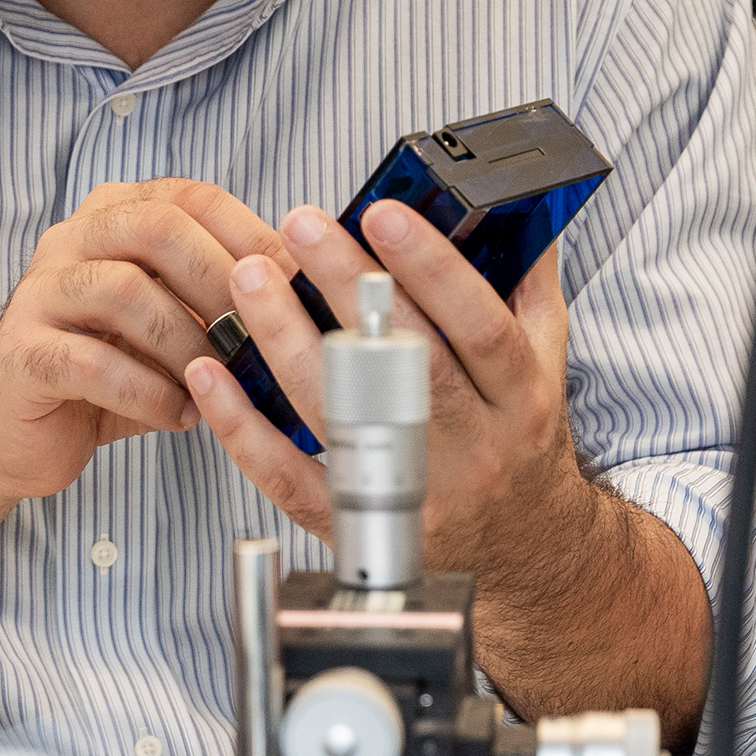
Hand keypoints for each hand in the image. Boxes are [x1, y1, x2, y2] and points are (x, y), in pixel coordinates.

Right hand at [0, 178, 293, 506]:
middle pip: (155, 227)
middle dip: (218, 281)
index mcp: (115, 217)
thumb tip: (309, 296)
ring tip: (217, 383)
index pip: (191, 197)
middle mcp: (72, 240)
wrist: (20, 428)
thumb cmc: (112, 369)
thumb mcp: (175, 322)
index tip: (296, 279)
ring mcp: (40, 293)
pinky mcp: (21, 354)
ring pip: (123, 291)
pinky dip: (146, 392)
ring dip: (186, 343)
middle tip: (256, 333)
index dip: (249, 234)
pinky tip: (176, 415)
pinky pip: (90, 362)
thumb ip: (221, 300)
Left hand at [186, 199, 710, 736]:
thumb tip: (506, 203)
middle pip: (406, 363)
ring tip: (250, 279)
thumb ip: (525, 285)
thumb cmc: (518, 438)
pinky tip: (210, 373)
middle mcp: (471, 446)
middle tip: (301, 227)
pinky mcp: (353, 522)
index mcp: (520, 397)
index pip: (478, 325)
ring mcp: (411, 490)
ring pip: (341, 413)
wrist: (521, 552)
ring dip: (286, 340)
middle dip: (349, 288)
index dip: (431, 269)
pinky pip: (288, 473)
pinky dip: (242, 424)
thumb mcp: (545, 361)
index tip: (382, 215)